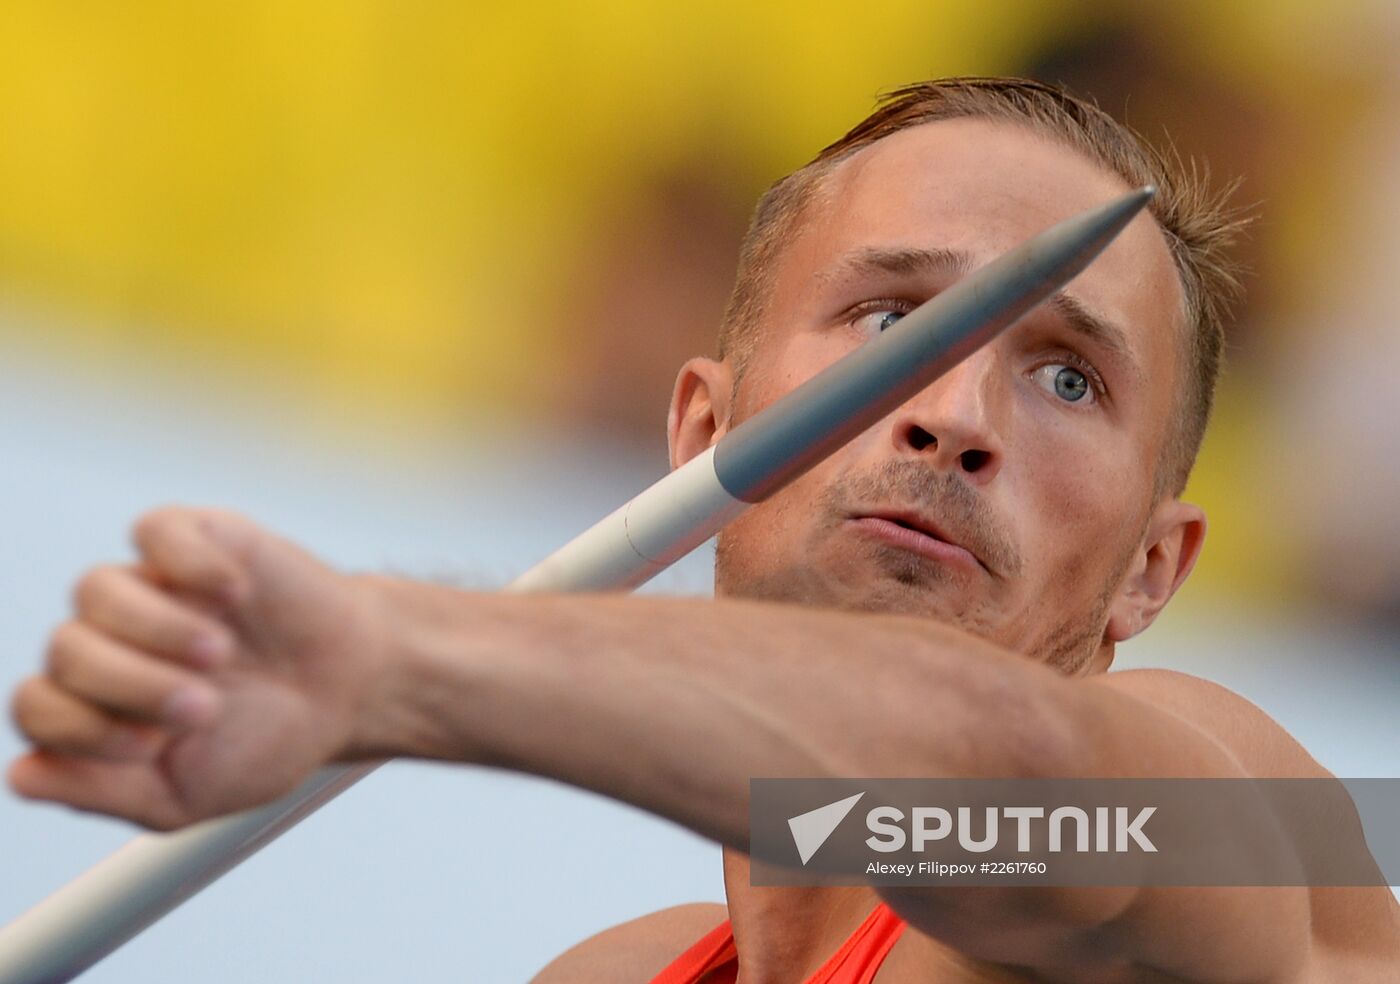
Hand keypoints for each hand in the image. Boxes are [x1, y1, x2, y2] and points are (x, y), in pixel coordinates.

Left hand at [7, 507, 385, 828]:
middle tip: (205, 706)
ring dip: (157, 629)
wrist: (353, 687)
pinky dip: (192, 563)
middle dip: (132, 686)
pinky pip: (155, 530)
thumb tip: (22, 774)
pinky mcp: (197, 540)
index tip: (155, 746)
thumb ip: (101, 792)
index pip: (38, 706)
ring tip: (219, 653)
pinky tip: (236, 594)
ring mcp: (151, 585)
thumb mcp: (184, 797)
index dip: (85, 730)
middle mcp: (110, 639)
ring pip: (96, 588)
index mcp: (95, 703)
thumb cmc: (268, 737)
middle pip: (65, 650)